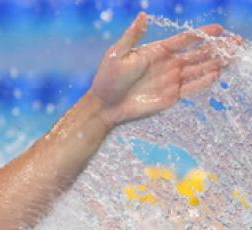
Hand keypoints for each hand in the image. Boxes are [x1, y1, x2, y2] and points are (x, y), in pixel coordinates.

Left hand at [88, 12, 240, 126]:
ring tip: (232, 56)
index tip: (219, 28)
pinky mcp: (171, 96)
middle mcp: (167, 64)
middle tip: (235, 41)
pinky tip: (217, 74)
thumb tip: (142, 15)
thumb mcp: (118, 53)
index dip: (201, 34)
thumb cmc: (108, 78)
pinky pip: (192, 87)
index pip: (184, 40)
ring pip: (199, 69)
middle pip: (197, 53)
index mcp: (157, 51)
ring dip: (216, 62)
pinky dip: (205, 81)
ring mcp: (171, 80)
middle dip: (216, 47)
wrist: (104, 105)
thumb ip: (133, 35)